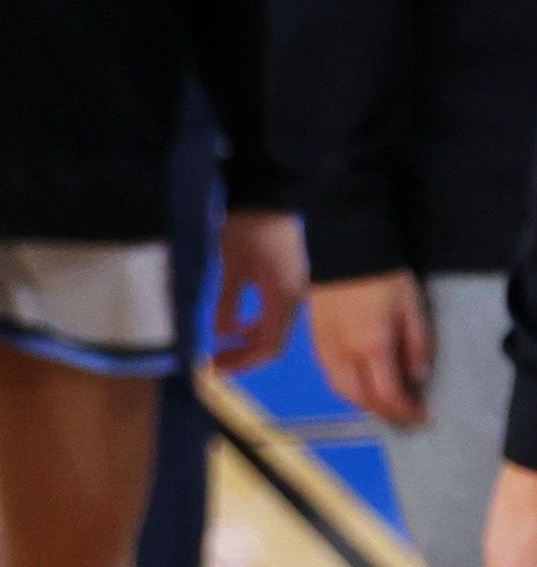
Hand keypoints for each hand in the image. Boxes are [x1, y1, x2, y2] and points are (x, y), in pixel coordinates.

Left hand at [209, 210, 306, 370]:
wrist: (269, 198)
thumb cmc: (248, 230)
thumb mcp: (231, 266)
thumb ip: (228, 303)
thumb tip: (221, 334)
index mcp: (284, 298)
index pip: (269, 346)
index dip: (243, 362)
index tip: (214, 368)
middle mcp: (294, 300)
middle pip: (274, 343)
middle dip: (244, 356)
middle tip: (213, 361)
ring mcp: (293, 292)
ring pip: (274, 331)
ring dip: (248, 343)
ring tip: (220, 347)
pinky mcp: (288, 284)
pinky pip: (274, 316)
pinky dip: (254, 327)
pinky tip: (234, 327)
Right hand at [310, 271, 434, 429]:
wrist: (348, 251)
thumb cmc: (385, 278)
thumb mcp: (413, 309)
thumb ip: (417, 346)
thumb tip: (418, 377)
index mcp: (373, 345)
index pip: (388, 393)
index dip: (405, 410)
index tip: (420, 415)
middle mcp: (345, 353)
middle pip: (362, 398)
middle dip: (385, 413)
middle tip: (404, 417)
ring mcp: (325, 348)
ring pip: (341, 391)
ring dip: (364, 404)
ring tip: (385, 405)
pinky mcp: (315, 340)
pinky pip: (329, 376)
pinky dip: (346, 389)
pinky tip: (361, 386)